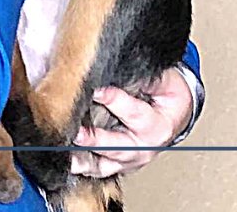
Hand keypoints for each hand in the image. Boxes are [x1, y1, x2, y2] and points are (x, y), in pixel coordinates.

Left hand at [69, 67, 194, 177]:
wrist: (173, 115)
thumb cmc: (166, 95)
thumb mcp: (164, 81)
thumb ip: (144, 76)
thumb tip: (118, 66)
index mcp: (157, 127)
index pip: (133, 113)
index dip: (113, 100)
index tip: (94, 90)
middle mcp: (141, 148)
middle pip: (116, 147)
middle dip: (94, 140)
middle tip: (76, 132)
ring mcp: (127, 159)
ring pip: (103, 164)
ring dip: (82, 159)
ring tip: (63, 151)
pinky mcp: (115, 164)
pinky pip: (95, 169)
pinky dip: (79, 166)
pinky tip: (63, 159)